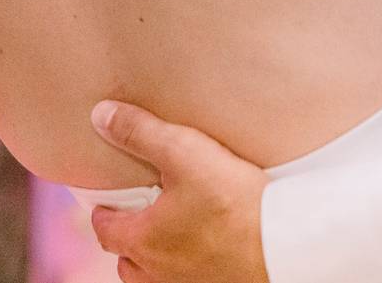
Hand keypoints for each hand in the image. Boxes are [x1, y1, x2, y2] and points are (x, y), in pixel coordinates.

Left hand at [90, 100, 269, 282]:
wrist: (280, 243)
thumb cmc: (230, 201)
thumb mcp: (183, 152)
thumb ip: (140, 132)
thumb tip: (102, 115)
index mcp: (142, 240)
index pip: (105, 229)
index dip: (103, 212)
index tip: (108, 201)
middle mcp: (156, 272)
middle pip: (125, 261)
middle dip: (126, 238)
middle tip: (139, 214)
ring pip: (151, 278)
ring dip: (152, 258)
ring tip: (168, 233)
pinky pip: (183, 281)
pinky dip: (182, 268)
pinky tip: (201, 247)